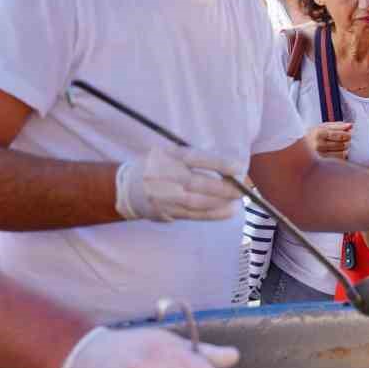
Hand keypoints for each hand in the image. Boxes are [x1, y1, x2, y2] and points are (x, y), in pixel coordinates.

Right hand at [114, 145, 243, 221]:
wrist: (126, 187)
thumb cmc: (157, 166)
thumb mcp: (171, 153)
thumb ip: (195, 159)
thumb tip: (229, 168)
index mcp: (166, 155)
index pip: (195, 158)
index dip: (218, 163)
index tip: (239, 167)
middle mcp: (162, 175)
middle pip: (197, 183)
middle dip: (224, 188)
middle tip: (242, 189)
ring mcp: (162, 196)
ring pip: (196, 202)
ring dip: (220, 203)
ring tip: (237, 201)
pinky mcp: (164, 212)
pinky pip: (192, 215)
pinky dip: (212, 214)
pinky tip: (227, 211)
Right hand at [306, 122, 353, 160]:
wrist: (302, 147)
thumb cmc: (314, 135)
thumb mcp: (323, 127)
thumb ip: (337, 125)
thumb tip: (350, 125)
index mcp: (318, 133)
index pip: (337, 134)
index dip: (346, 134)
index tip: (350, 133)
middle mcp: (319, 144)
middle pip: (340, 143)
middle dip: (347, 141)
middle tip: (349, 139)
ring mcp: (320, 153)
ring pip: (341, 151)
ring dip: (346, 148)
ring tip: (346, 145)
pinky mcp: (323, 161)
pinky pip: (338, 158)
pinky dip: (343, 155)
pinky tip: (343, 152)